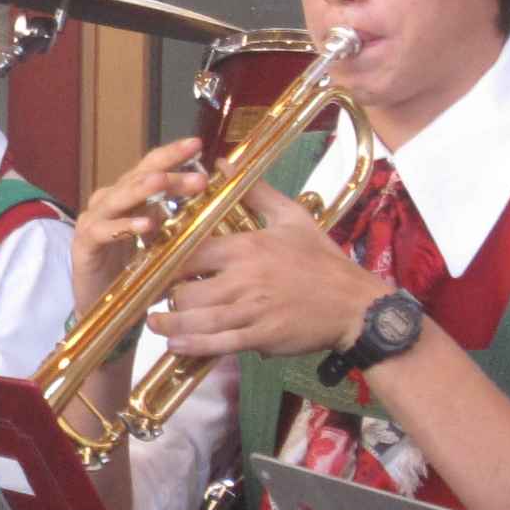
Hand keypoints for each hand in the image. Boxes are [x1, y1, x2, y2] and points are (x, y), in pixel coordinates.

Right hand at [71, 136, 206, 313]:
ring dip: (142, 190)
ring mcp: (94, 221)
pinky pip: (104, 231)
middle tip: (197, 174)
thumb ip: (176, 220)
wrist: (102, 306)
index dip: (172, 155)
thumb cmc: (134, 271)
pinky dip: (125, 227)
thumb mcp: (161, 242)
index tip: (197, 145)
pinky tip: (145, 224)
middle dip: (168, 172)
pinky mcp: (84, 244)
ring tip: (163, 181)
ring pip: (118, 198)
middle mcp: (109, 202)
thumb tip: (212, 202)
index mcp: (128, 198)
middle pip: (137, 178)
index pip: (150, 167)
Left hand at [147, 184, 390, 364]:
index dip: (165, 263)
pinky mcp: (261, 337)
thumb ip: (255, 193)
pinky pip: (218, 343)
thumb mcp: (293, 218)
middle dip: (166, 297)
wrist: (356, 305)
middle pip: (186, 290)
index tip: (153, 267)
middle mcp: (245, 279)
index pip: (190, 254)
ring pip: (197, 319)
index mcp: (247, 248)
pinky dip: (193, 345)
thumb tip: (223, 164)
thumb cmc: (322, 261)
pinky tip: (176, 344)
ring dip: (170, 325)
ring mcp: (252, 311)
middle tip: (154, 299)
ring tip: (156, 323)